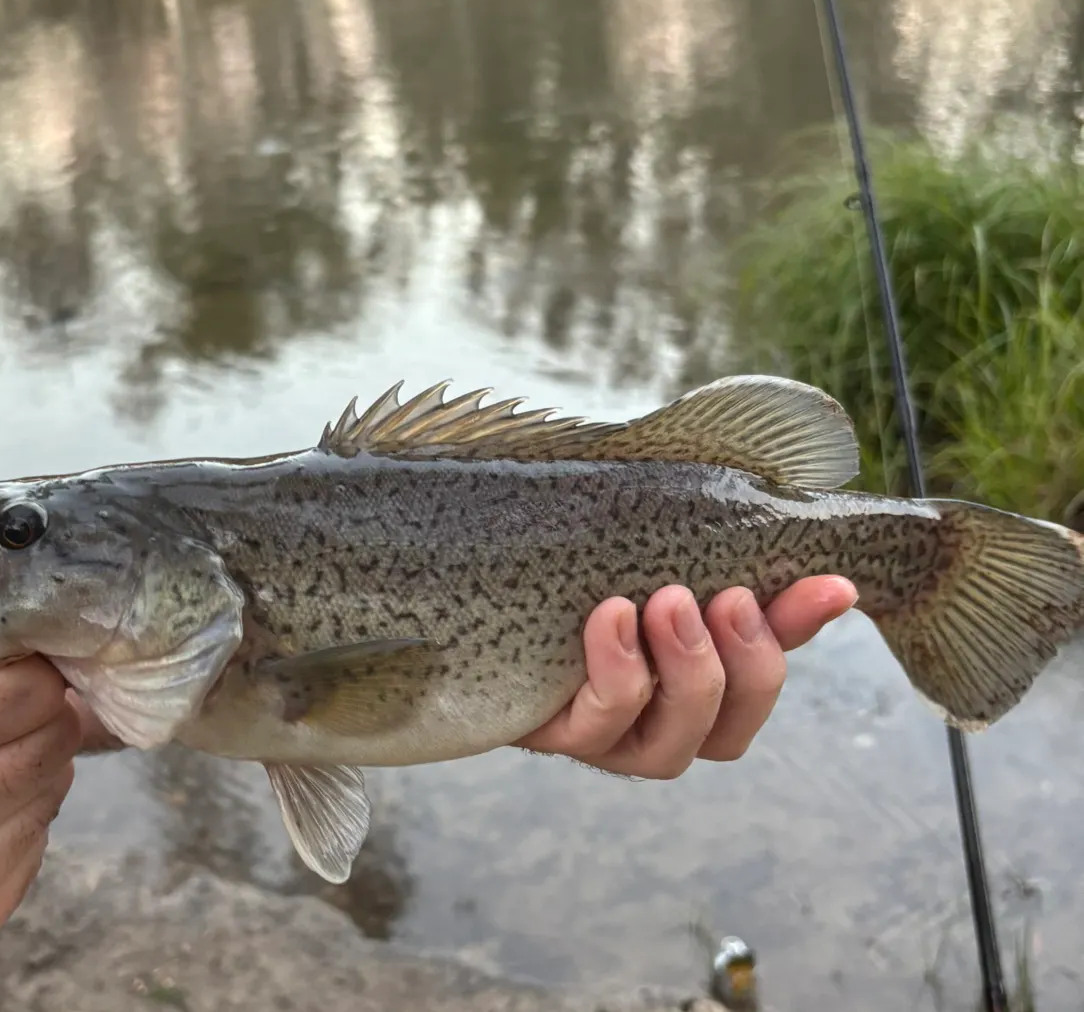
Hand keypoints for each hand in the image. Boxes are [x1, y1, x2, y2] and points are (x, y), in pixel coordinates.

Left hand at [516, 577, 856, 776]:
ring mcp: (607, 741)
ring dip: (687, 672)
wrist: (462, 599)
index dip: (803, 631)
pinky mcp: (553, 736)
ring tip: (669, 602)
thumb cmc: (566, 574)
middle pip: (731, 731)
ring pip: (674, 745)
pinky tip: (610, 617)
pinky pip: (600, 723)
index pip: (766, 669)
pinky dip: (617, 670)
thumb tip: (811, 551)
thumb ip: (718, 560)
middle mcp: (659, 727)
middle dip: (744, 663)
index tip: (833, 582)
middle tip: (726, 596)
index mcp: (695, 684)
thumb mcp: (643, 557)